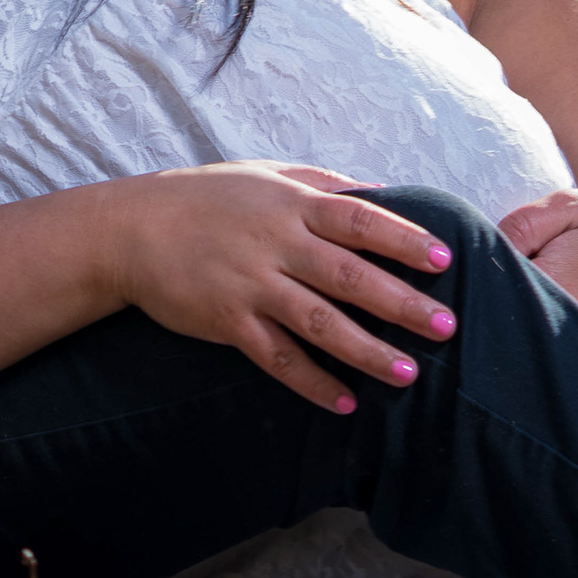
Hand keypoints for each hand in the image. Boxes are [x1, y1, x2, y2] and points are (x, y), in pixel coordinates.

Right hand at [109, 162, 461, 414]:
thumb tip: (382, 192)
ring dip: (366, 351)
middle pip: (349, 275)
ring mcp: (251, 284)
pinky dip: (310, 381)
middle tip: (447, 326)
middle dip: (400, 303)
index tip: (444, 259)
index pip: (359, 219)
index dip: (403, 239)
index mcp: (291, 203)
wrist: (131, 229)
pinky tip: (343, 402)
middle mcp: (276, 243)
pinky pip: (276, 356)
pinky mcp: (227, 320)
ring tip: (407, 373)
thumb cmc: (207, 198)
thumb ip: (323, 183)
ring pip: (318, 322)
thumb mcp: (266, 174)